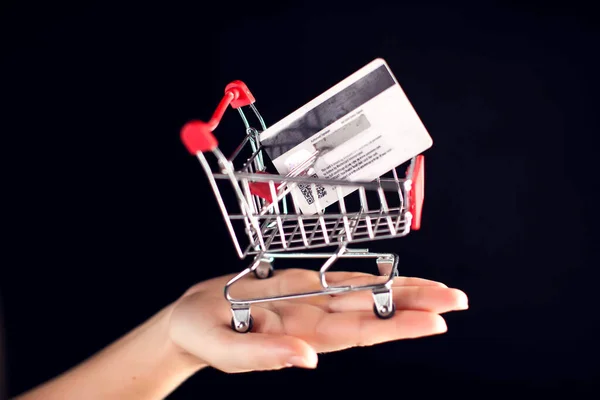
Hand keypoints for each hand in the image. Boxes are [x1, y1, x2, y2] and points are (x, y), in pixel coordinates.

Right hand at [168, 269, 467, 372]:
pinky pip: (343, 282)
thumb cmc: (205, 335)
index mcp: (301, 336)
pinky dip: (373, 278)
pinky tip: (396, 278)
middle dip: (415, 306)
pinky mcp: (302, 287)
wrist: (192, 321)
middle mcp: (315, 320)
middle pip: (373, 312)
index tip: (433, 322)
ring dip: (403, 291)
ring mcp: (312, 303)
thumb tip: (308, 360)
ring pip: (365, 296)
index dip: (396, 325)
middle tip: (456, 301)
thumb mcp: (227, 350)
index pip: (359, 332)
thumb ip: (265, 357)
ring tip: (441, 290)